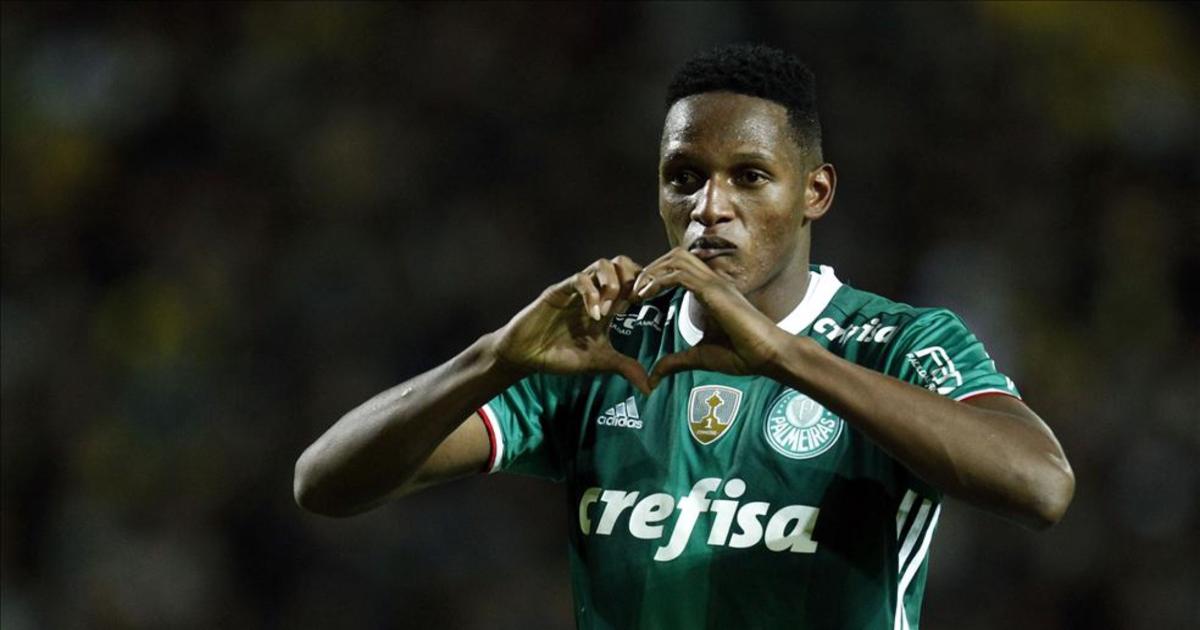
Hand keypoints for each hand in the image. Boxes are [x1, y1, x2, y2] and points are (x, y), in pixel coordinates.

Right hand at [491, 256, 650, 393]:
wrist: (525, 356)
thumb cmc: (559, 355)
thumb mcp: (599, 362)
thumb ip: (624, 367)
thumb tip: (650, 387)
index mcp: (607, 305)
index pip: (634, 280)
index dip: (645, 287)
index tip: (646, 306)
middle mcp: (595, 292)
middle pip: (622, 263)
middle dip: (633, 278)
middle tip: (632, 302)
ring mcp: (577, 289)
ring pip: (603, 264)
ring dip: (612, 284)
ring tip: (609, 310)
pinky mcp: (559, 290)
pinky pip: (579, 278)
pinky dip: (591, 293)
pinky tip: (592, 315)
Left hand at [632, 247, 790, 387]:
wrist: (769, 356)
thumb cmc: (743, 355)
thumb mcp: (699, 358)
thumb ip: (675, 362)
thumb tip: (653, 378)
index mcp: (710, 291)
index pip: (678, 269)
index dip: (655, 277)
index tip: (637, 297)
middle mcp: (712, 282)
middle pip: (674, 256)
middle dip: (650, 269)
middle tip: (632, 291)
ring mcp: (714, 283)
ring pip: (676, 259)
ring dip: (652, 271)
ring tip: (636, 292)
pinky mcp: (714, 291)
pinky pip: (680, 274)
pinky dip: (659, 280)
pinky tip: (645, 296)